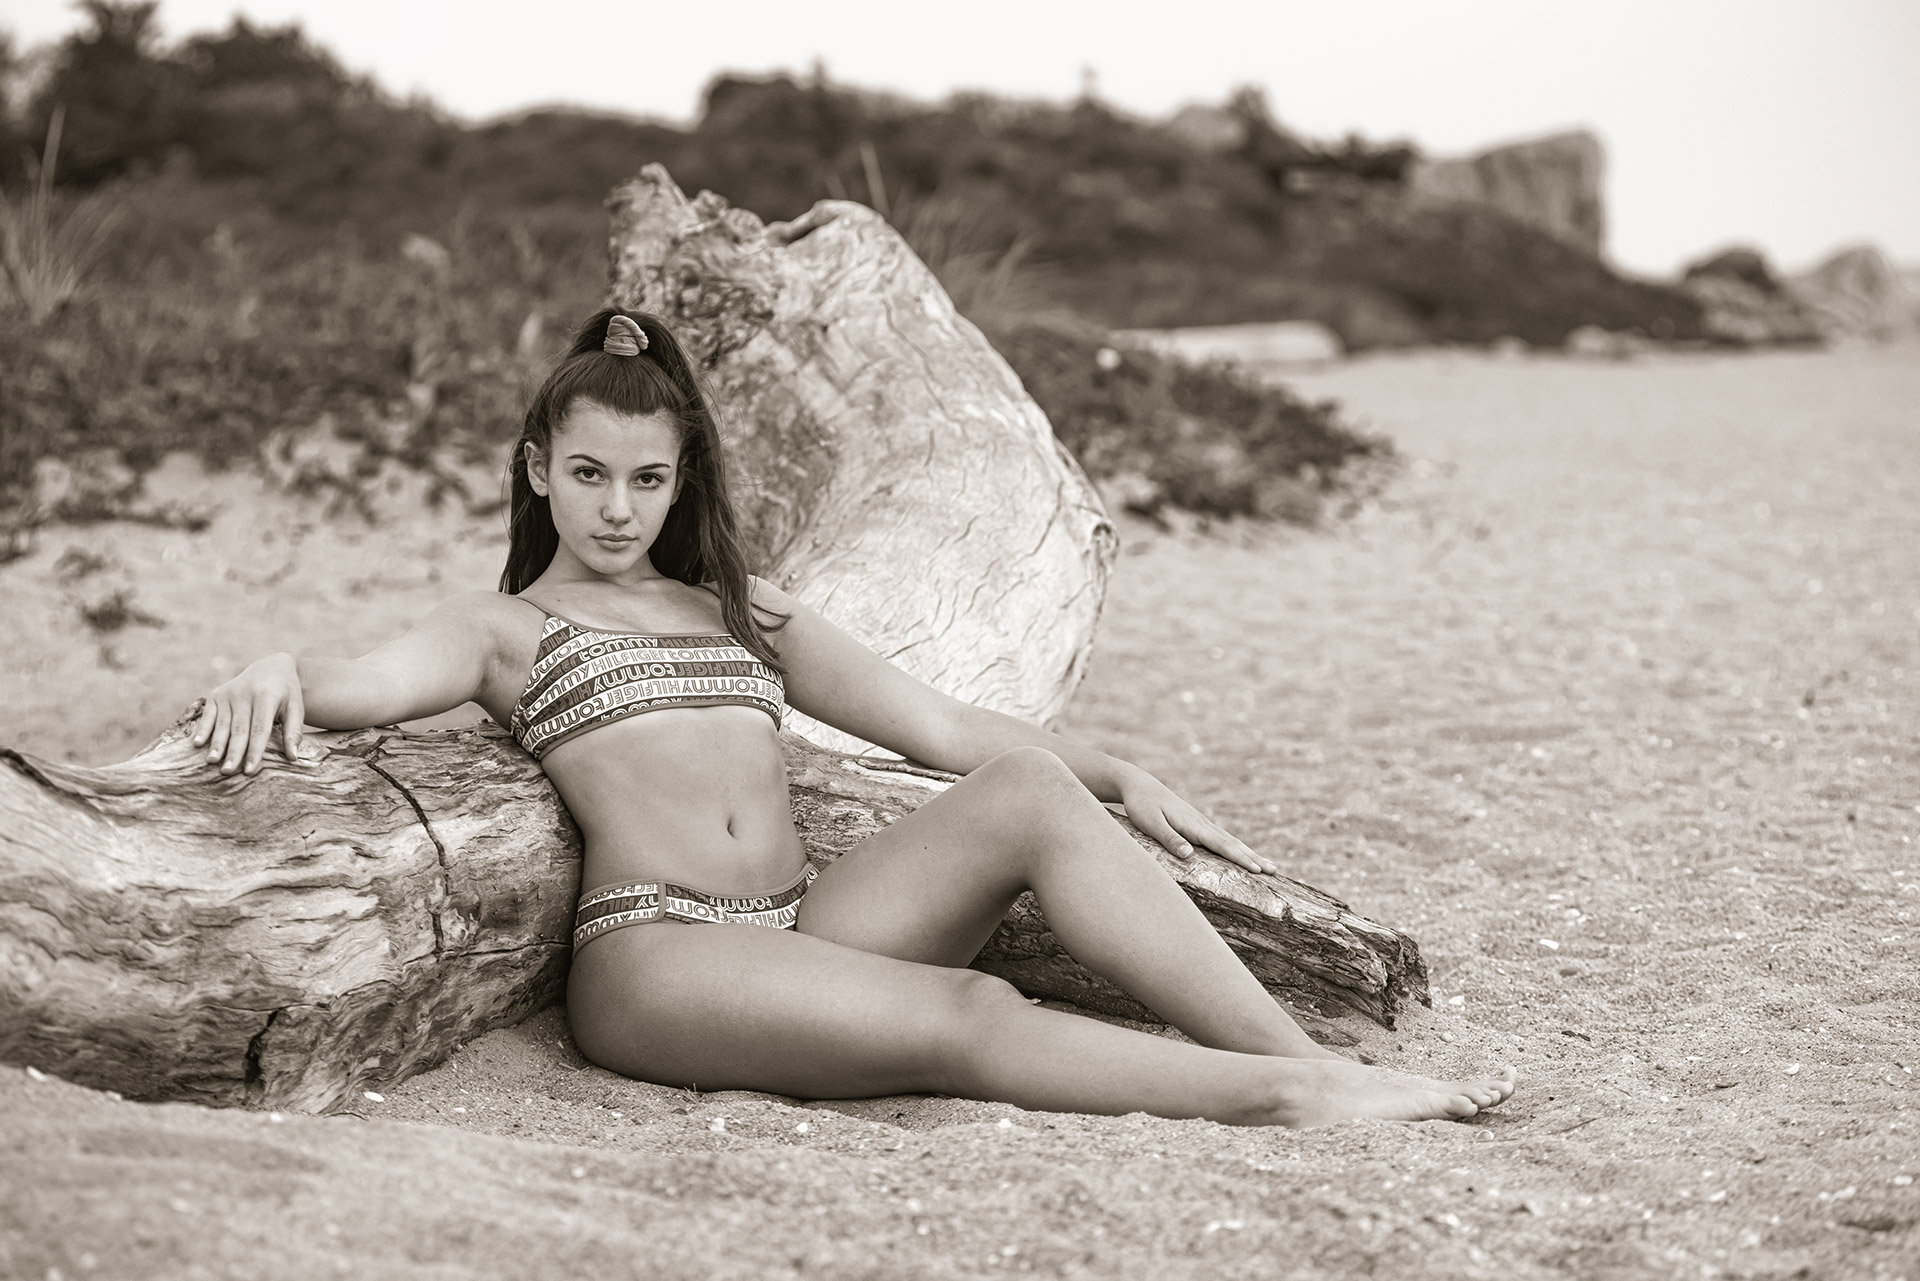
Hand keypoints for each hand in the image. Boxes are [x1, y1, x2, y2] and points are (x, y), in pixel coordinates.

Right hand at [191, 652, 306, 775]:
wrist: (272, 667)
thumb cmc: (286, 694)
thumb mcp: (295, 708)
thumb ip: (294, 732)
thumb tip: (293, 758)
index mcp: (267, 696)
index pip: (260, 729)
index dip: (254, 750)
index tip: (249, 770)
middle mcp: (245, 693)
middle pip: (239, 728)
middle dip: (233, 751)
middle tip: (228, 772)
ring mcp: (229, 693)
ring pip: (222, 723)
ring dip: (217, 744)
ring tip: (212, 762)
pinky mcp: (216, 694)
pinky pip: (208, 715)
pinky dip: (202, 729)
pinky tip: (197, 744)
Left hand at [1116, 772, 1276, 875]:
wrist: (1139, 785)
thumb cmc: (1142, 806)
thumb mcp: (1151, 824)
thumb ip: (1170, 839)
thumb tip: (1189, 855)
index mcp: (1193, 825)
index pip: (1222, 845)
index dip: (1240, 858)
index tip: (1258, 870)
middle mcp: (1202, 824)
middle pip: (1233, 844)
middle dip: (1254, 858)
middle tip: (1275, 871)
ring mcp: (1202, 823)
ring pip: (1231, 841)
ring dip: (1250, 854)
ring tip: (1268, 866)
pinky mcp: (1197, 824)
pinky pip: (1222, 839)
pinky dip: (1237, 848)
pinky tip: (1242, 855)